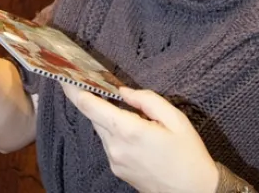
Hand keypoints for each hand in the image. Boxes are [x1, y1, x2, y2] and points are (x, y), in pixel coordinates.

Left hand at [62, 84, 218, 192]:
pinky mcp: (118, 169)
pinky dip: (116, 132)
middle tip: (101, 85)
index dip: (73, 89)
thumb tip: (123, 92)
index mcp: (128, 130)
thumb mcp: (176, 119)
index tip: (65, 76)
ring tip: (133, 115)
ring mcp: (114, 160)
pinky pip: (109, 143)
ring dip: (109, 118)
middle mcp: (115, 147)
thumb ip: (147, 100)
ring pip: (102, 130)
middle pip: (94, 116)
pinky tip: (136, 134)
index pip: (89, 105)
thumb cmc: (188, 155)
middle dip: (96, 100)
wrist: (193, 192)